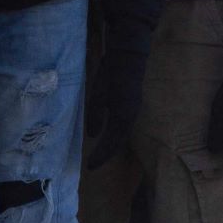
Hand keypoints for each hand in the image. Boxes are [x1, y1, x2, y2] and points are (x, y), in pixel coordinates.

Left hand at [82, 51, 144, 172]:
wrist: (128, 56)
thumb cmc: (111, 74)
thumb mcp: (98, 94)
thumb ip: (95, 115)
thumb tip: (93, 135)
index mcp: (123, 115)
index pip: (112, 142)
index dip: (101, 155)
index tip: (90, 166)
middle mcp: (130, 116)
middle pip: (118, 141)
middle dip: (105, 153)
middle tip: (93, 163)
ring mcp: (132, 110)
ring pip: (121, 134)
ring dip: (110, 144)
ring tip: (98, 153)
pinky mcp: (130, 105)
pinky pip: (122, 126)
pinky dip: (113, 134)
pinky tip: (105, 135)